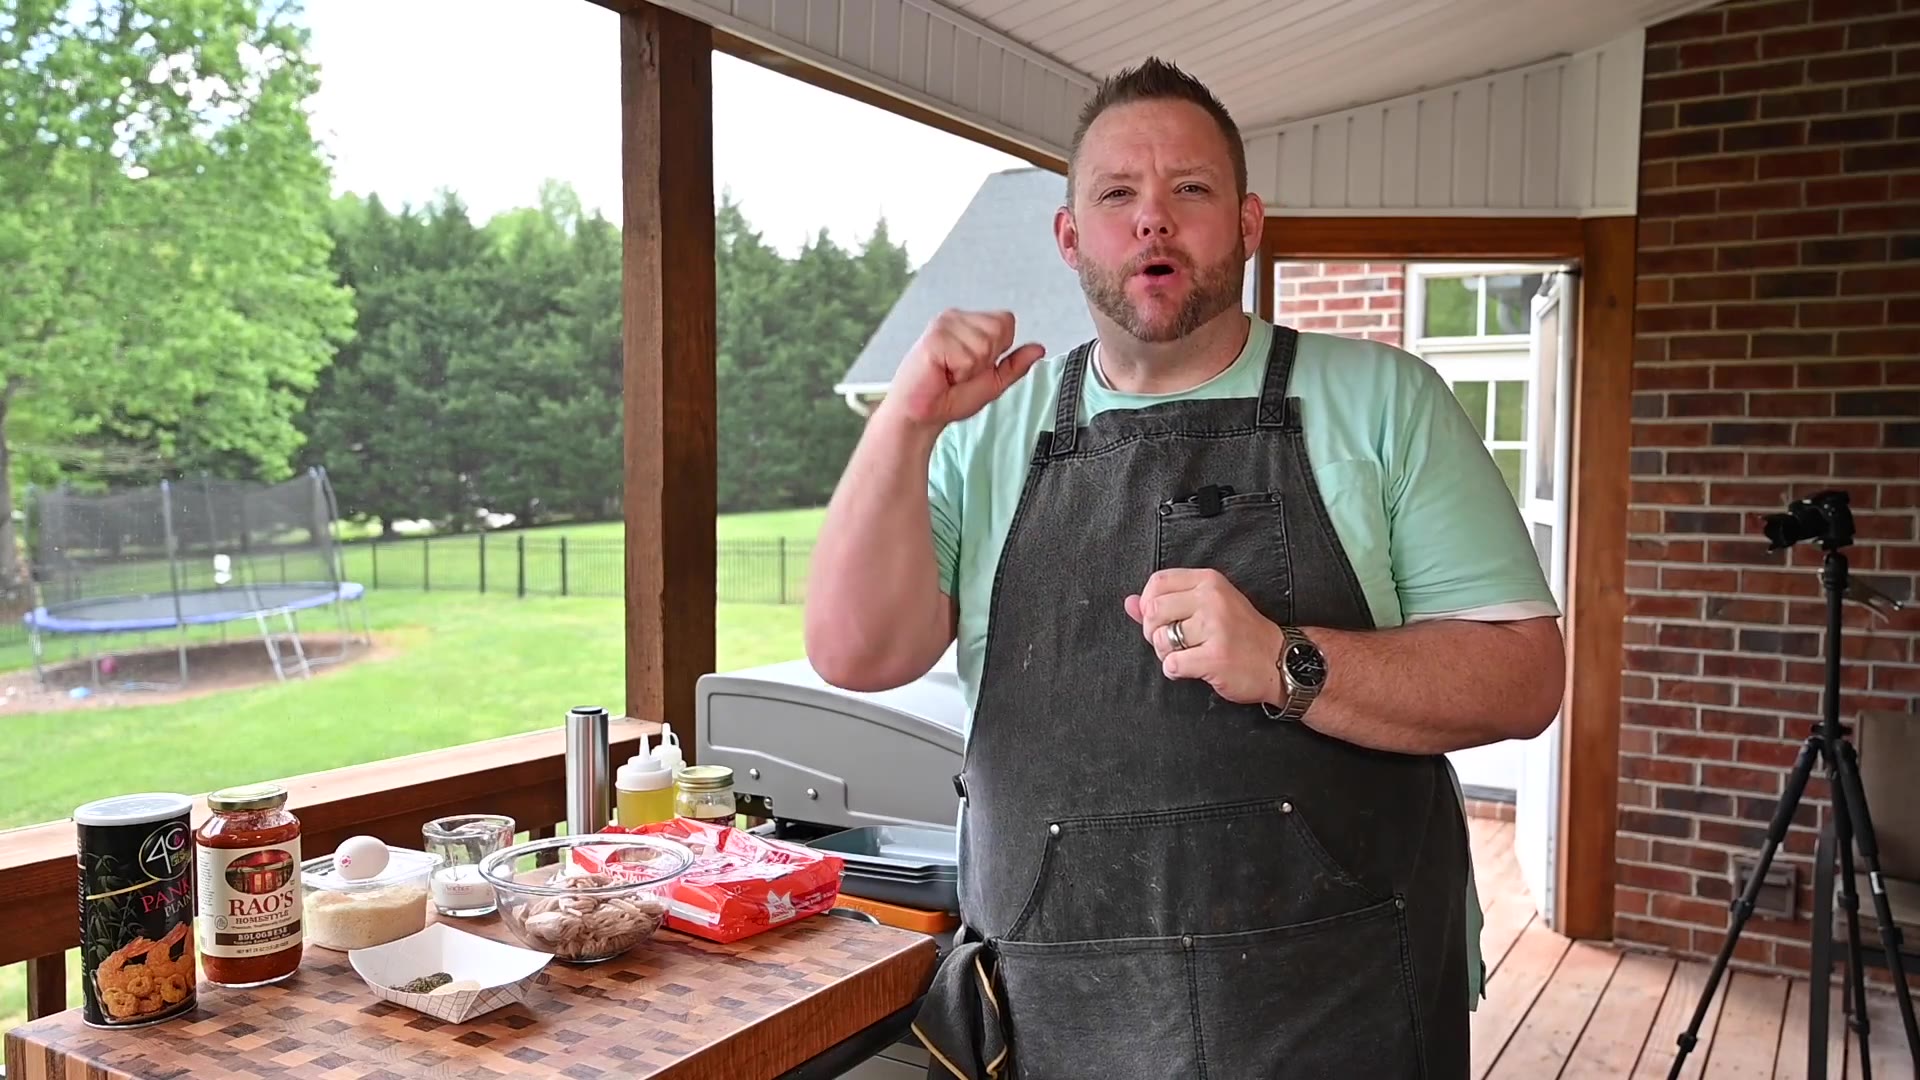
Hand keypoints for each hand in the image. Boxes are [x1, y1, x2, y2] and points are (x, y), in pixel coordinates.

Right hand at [884, 310, 1045, 427]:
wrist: (921, 415)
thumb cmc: (948, 397)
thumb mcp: (992, 382)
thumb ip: (1015, 365)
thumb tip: (1039, 349)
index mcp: (968, 322)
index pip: (1006, 321)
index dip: (998, 350)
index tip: (974, 366)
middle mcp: (955, 318)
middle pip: (999, 330)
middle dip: (985, 360)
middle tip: (961, 371)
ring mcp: (942, 326)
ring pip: (984, 344)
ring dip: (970, 369)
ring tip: (950, 373)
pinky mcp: (934, 339)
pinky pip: (967, 356)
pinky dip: (959, 373)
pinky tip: (942, 373)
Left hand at [1124, 568, 1281, 705]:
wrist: (1279, 661)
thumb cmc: (1241, 634)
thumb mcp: (1207, 607)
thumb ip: (1167, 603)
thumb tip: (1129, 602)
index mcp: (1209, 582)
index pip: (1158, 582)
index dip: (1148, 604)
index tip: (1159, 620)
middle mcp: (1212, 599)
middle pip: (1153, 610)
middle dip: (1153, 632)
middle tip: (1171, 643)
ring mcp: (1216, 627)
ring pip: (1160, 640)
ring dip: (1166, 654)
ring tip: (1188, 655)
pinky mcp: (1216, 656)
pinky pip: (1172, 664)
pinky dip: (1176, 671)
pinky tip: (1193, 669)